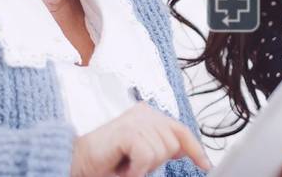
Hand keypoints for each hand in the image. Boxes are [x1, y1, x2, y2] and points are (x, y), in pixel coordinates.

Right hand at [70, 103, 210, 176]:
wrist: (76, 164)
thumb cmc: (105, 162)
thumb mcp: (140, 157)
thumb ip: (160, 149)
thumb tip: (185, 151)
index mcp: (148, 116)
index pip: (181, 131)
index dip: (196, 150)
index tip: (205, 165)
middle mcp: (144, 113)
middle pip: (174, 143)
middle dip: (158, 161)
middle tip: (134, 165)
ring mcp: (136, 119)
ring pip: (162, 151)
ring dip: (145, 166)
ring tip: (125, 165)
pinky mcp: (128, 130)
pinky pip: (148, 155)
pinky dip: (137, 168)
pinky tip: (124, 168)